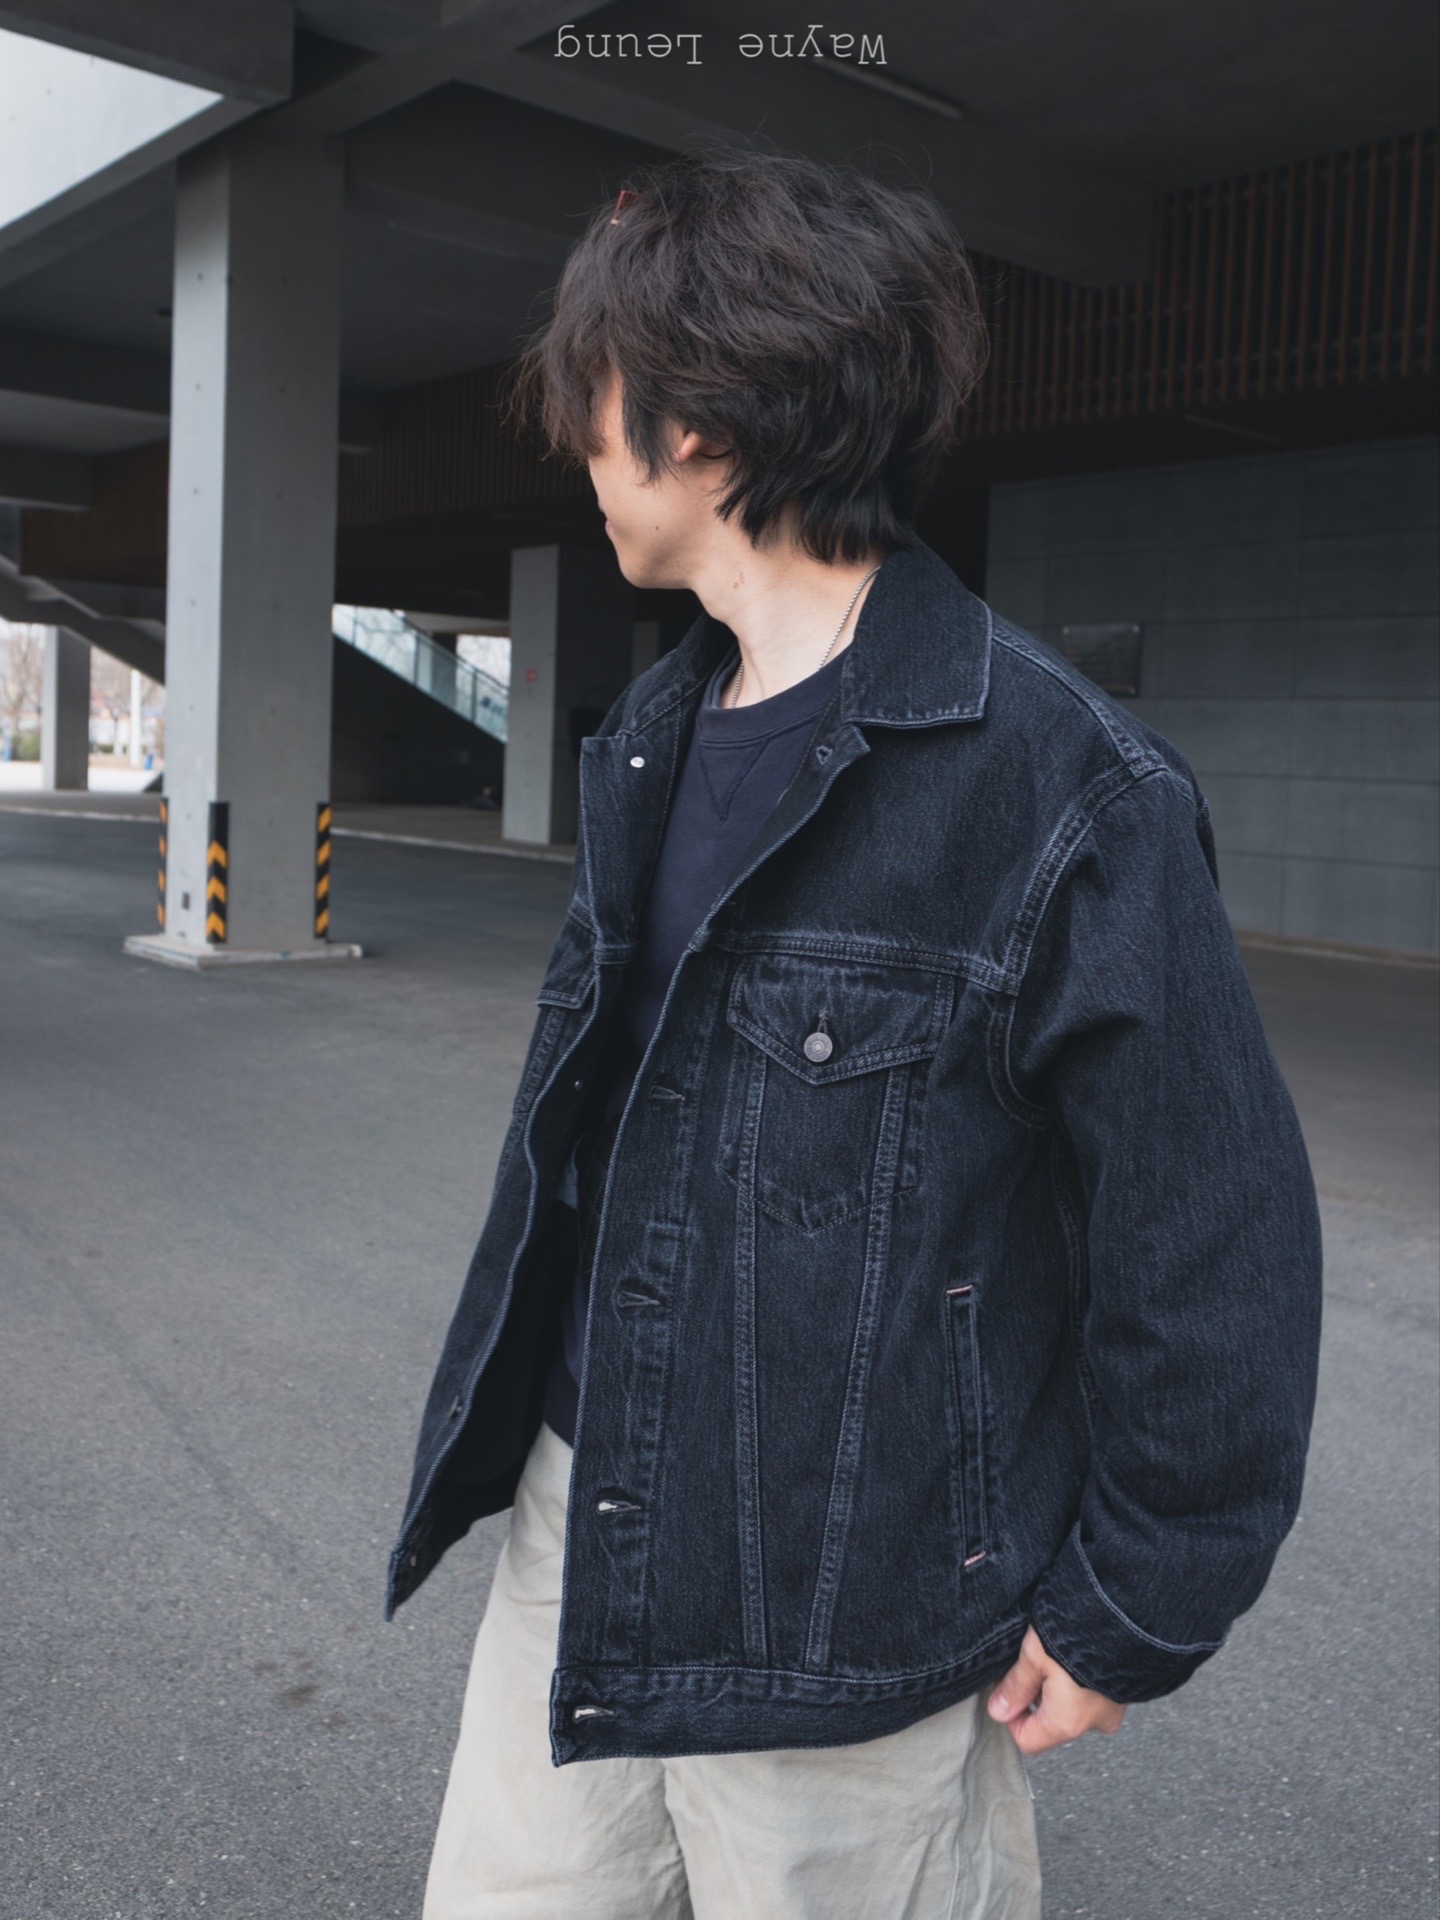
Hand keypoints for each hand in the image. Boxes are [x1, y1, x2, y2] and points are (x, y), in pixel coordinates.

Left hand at [987, 1626, 1125, 1753]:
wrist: (1123, 1615)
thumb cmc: (1079, 1636)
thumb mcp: (1034, 1656)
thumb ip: (1015, 1688)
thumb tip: (999, 1711)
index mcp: (1066, 1722)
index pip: (1027, 1740)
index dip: (1011, 1716)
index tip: (1007, 1688)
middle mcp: (1092, 1723)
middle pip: (1050, 1723)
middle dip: (1035, 1696)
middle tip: (1031, 1663)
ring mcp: (1111, 1709)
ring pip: (1070, 1707)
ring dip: (1057, 1686)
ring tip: (1054, 1653)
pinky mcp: (1121, 1692)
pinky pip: (1090, 1695)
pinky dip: (1078, 1680)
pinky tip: (1074, 1654)